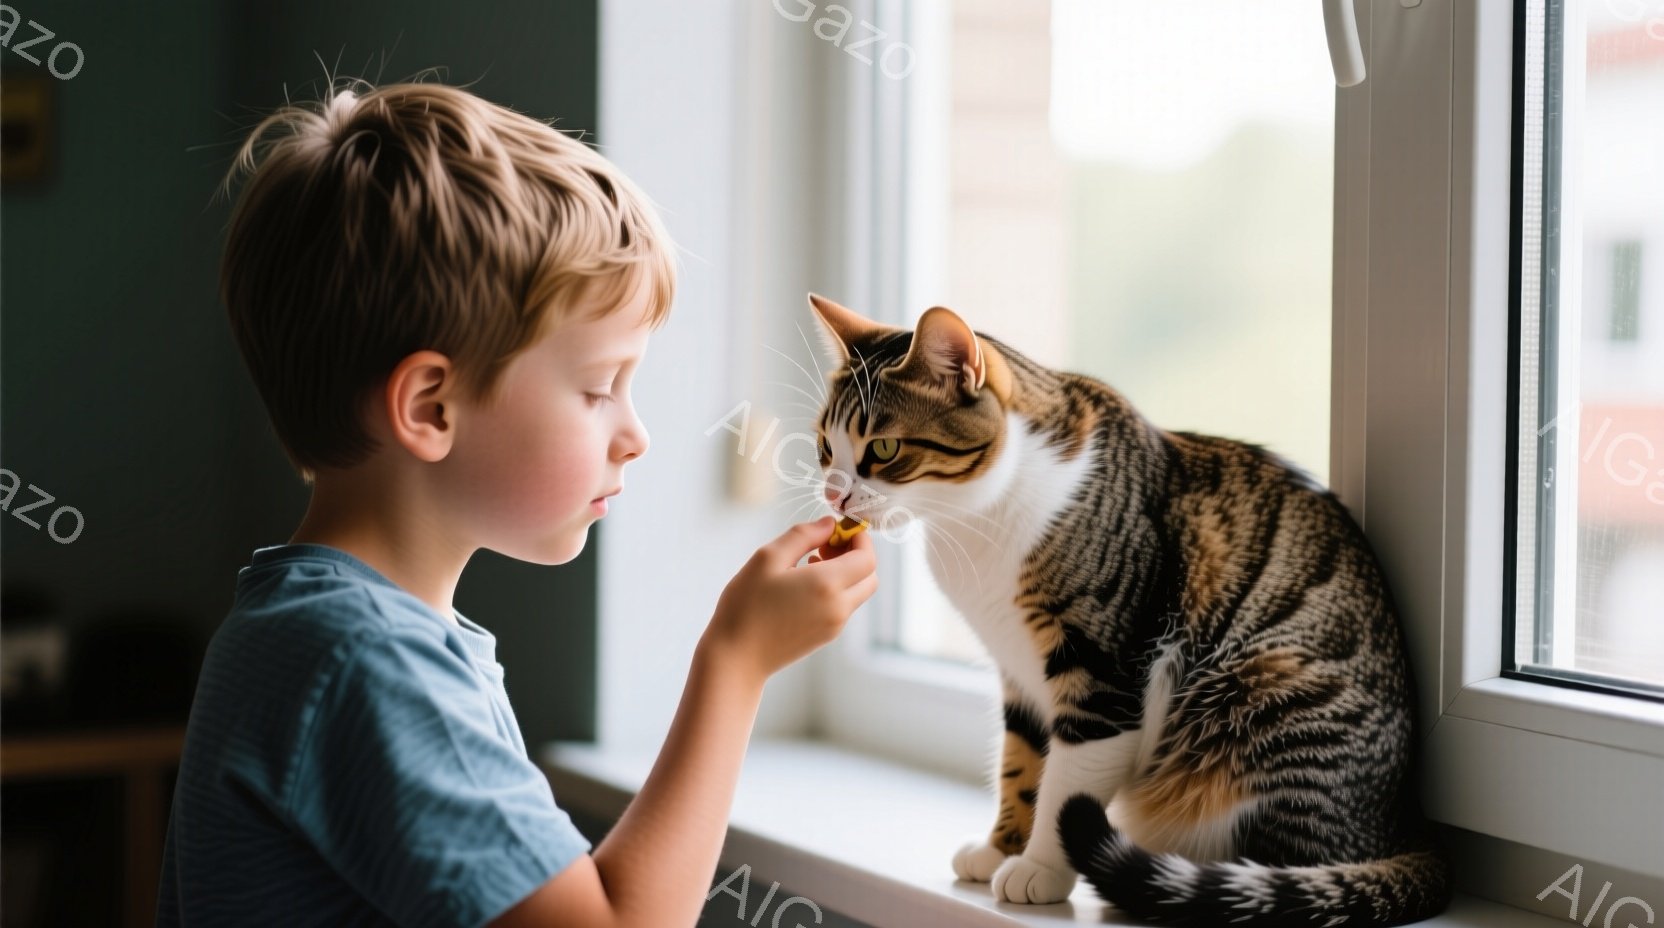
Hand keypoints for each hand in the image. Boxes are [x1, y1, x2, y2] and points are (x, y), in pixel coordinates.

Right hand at [700, 515, 877, 685]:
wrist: (736, 658)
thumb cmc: (745, 606)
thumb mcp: (767, 558)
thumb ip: (803, 535)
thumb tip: (829, 523)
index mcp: (827, 585)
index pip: (867, 558)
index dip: (858, 539)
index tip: (837, 530)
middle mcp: (838, 607)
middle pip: (869, 576)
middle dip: (855, 555)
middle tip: (824, 545)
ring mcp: (835, 625)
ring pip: (858, 591)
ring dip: (845, 572)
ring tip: (809, 562)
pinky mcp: (826, 636)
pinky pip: (844, 606)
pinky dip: (836, 590)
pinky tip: (804, 585)